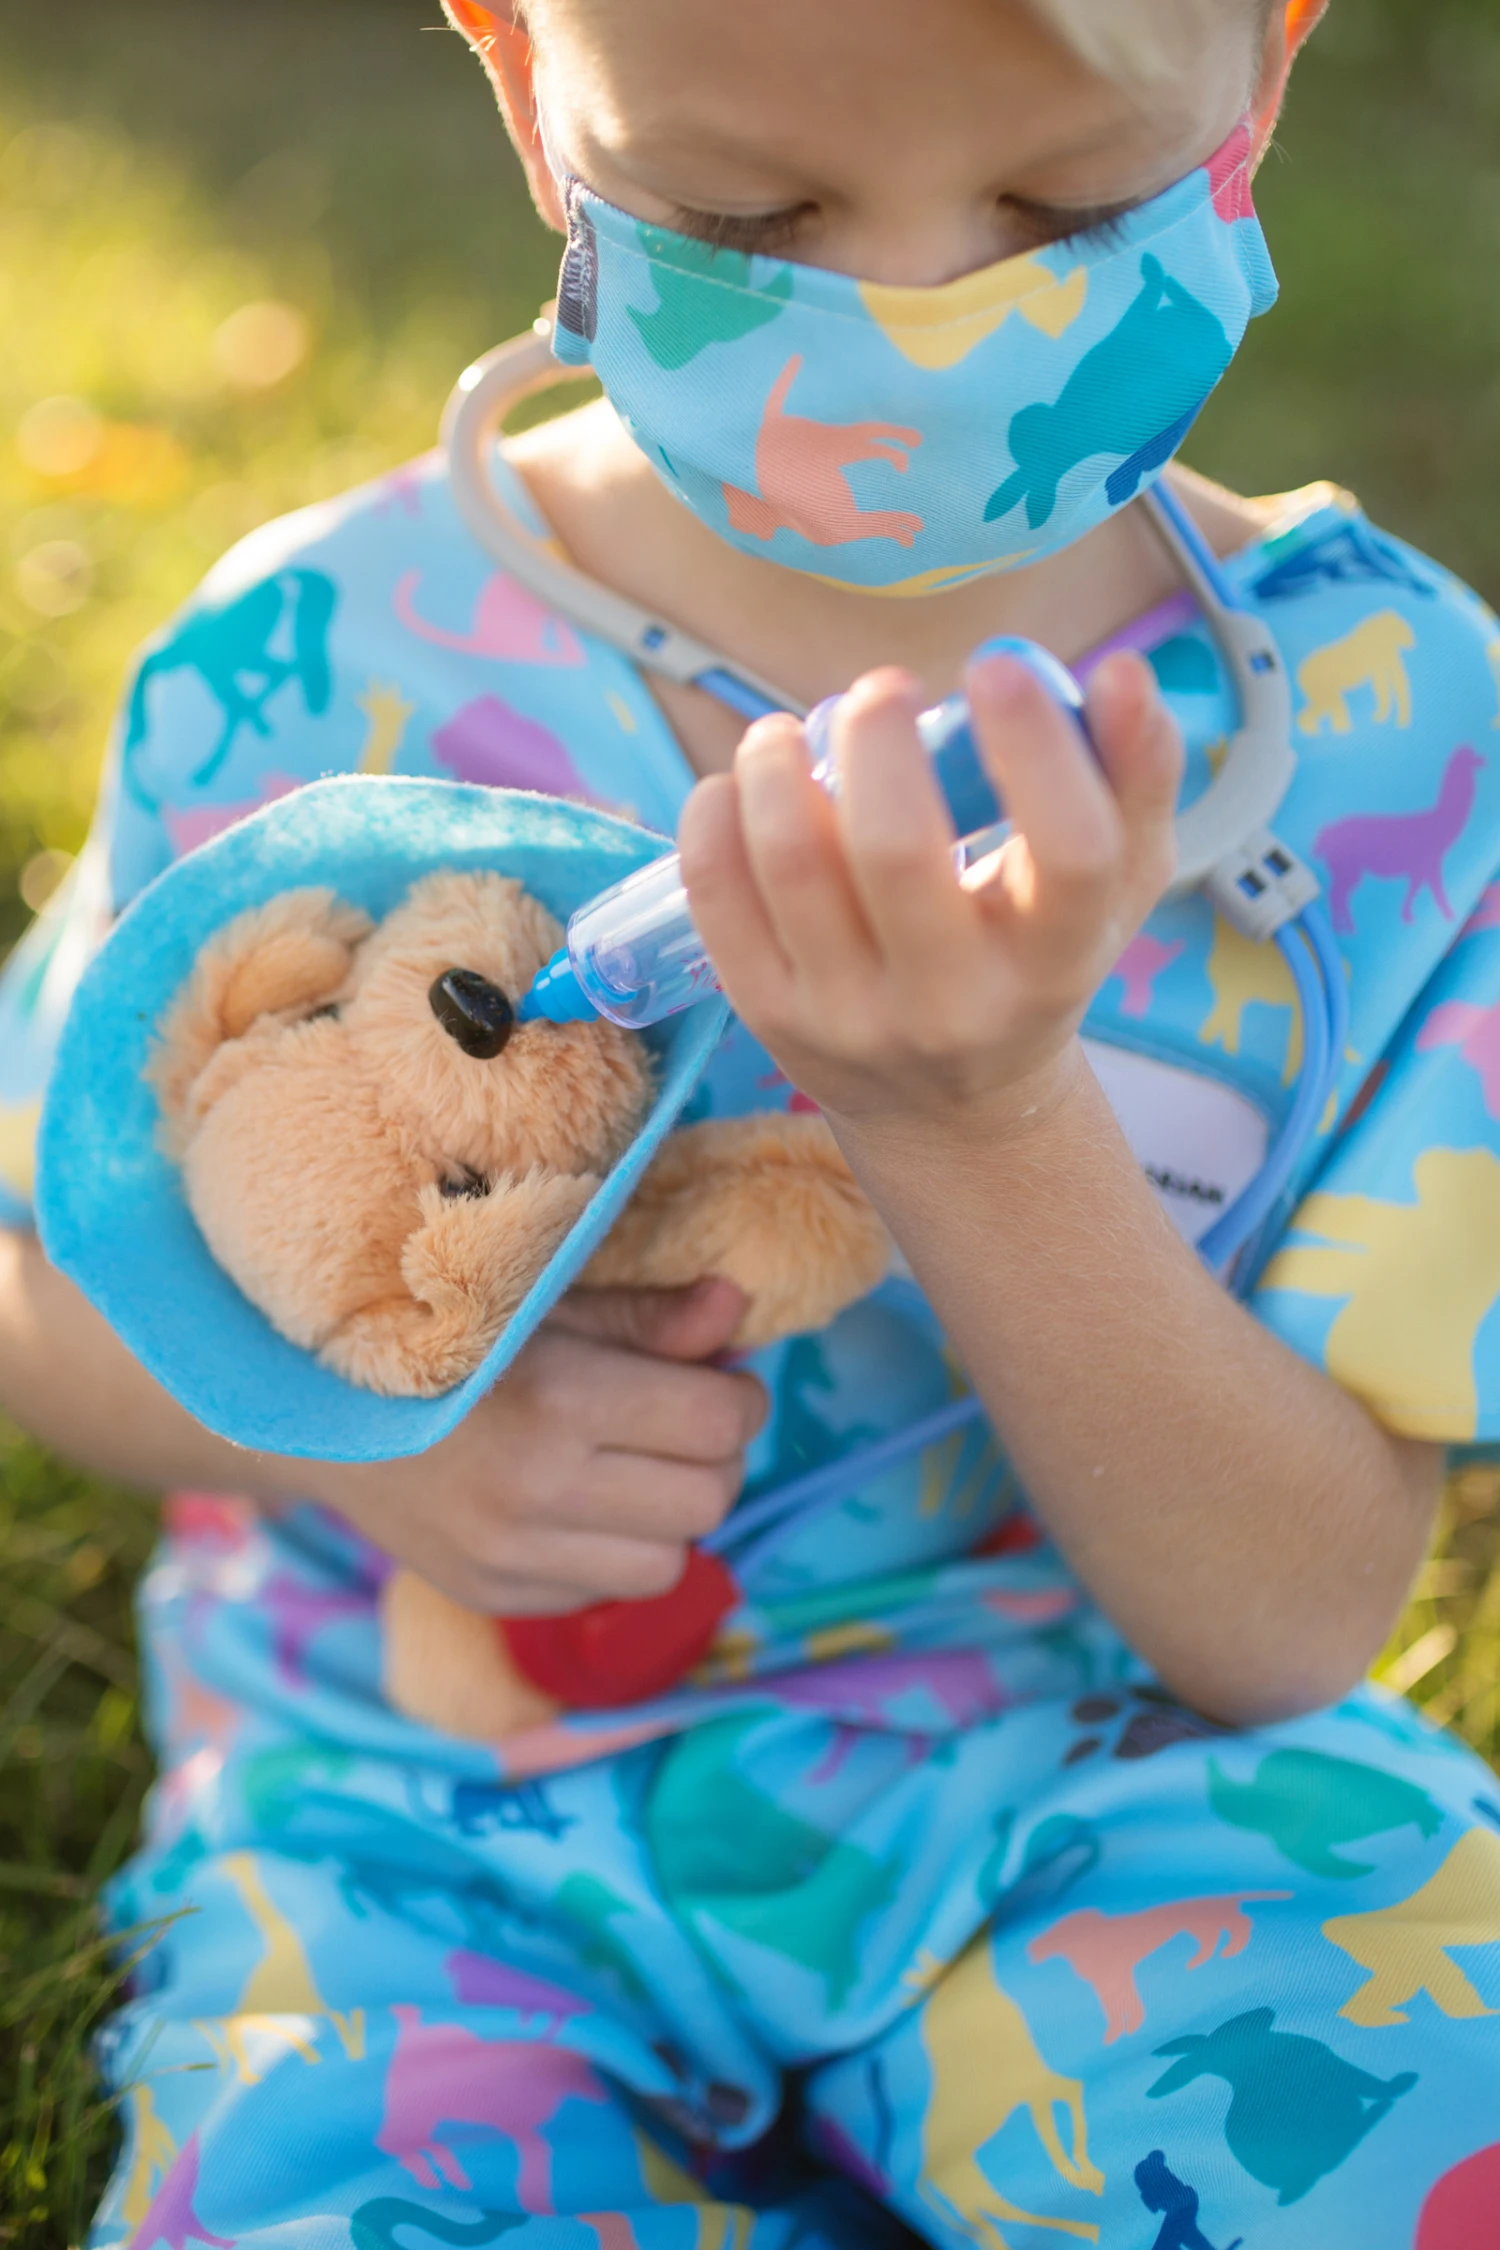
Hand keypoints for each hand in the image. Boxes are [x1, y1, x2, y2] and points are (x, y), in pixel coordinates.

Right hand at [308, 1277, 764, 1615]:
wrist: (319, 1413)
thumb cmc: (447, 1337)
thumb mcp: (544, 1304)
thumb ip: (647, 1318)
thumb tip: (737, 1305)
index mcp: (558, 1403)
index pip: (718, 1423)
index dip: (735, 1397)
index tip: (715, 1378)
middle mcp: (537, 1493)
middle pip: (709, 1498)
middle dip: (712, 1457)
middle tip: (679, 1421)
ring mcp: (512, 1558)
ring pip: (671, 1562)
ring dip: (670, 1515)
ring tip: (631, 1468)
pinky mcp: (496, 1597)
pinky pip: (609, 1592)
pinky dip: (614, 1551)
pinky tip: (577, 1504)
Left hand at [677, 650, 1181, 1134]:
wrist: (949, 1102)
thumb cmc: (1036, 955)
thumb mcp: (1116, 884)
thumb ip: (1138, 774)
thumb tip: (1120, 673)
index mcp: (1056, 960)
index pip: (1069, 853)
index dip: (1036, 748)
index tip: (997, 668)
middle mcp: (954, 1004)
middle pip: (897, 849)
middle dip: (878, 737)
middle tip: (884, 692)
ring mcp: (850, 1016)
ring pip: (793, 861)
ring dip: (778, 763)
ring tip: (791, 731)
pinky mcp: (767, 1014)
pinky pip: (717, 892)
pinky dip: (717, 812)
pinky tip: (742, 782)